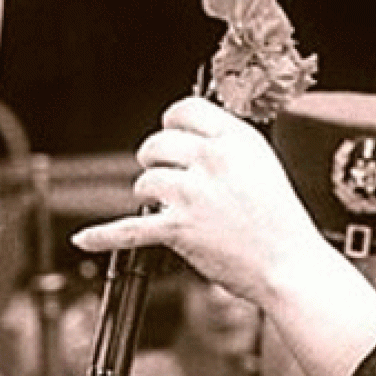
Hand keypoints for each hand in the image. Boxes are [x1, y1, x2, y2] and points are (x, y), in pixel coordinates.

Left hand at [69, 96, 340, 310]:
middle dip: (157, 160)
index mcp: (236, 139)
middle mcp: (212, 159)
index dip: (172, 124)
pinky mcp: (179, 228)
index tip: (171, 135)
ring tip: (169, 208)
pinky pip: (130, 228)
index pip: (184, 110)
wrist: (290, 265)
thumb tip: (189, 138)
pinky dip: (104, 235)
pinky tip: (85, 237)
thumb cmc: (280, 223)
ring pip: (145, 180)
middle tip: (166, 178)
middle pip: (157, 143)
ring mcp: (193, 193)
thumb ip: (226, 147)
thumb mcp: (262, 166)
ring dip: (151, 195)